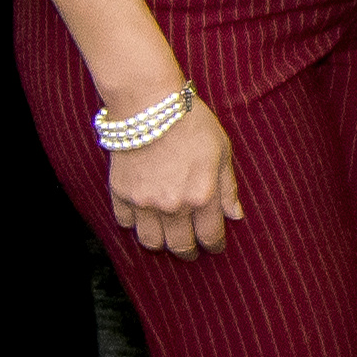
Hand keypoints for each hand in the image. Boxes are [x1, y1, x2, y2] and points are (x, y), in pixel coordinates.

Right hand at [107, 93, 241, 261]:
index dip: (214, 246)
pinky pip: (125, 223)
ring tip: (166, 238)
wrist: (149, 105)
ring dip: (161, 243)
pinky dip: (134, 224)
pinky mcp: (120, 193)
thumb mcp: (222, 151)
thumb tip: (236, 215)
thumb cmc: (191, 123)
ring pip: (150, 241)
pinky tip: (143, 217)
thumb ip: (228, 187)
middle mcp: (173, 205)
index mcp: (202, 196)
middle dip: (188, 252)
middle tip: (191, 250)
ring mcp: (144, 202)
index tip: (215, 247)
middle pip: (180, 245)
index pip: (210, 236)